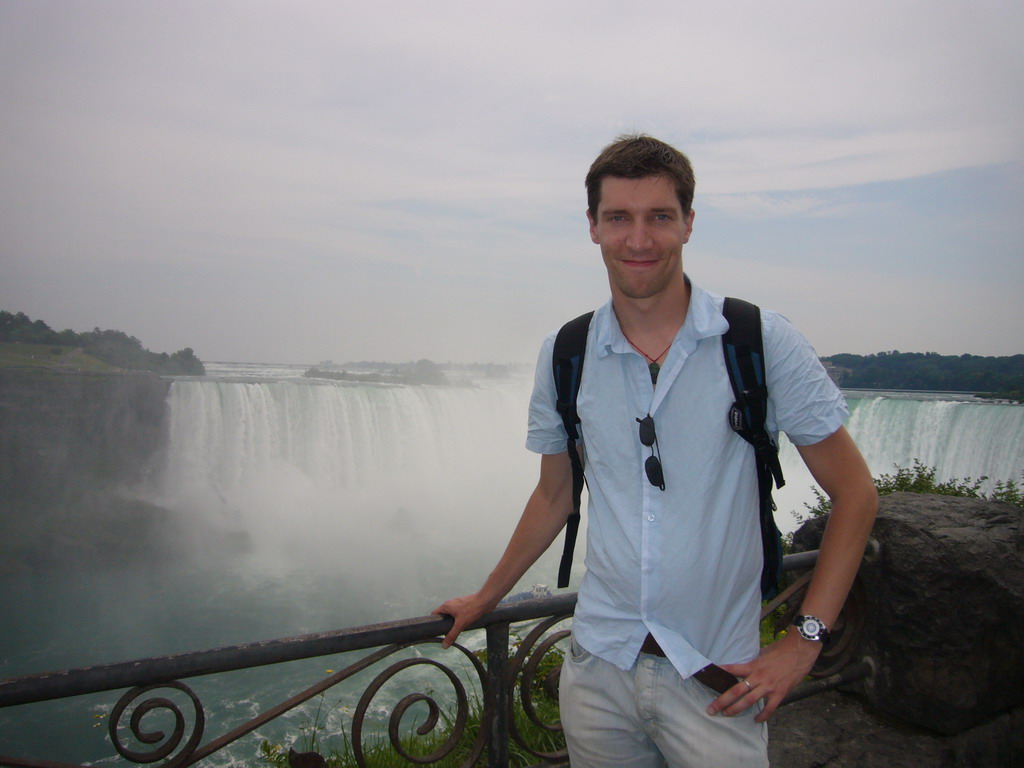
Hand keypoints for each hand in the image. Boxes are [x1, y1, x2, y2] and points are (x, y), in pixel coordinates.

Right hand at [432, 593, 492, 648]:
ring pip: (451, 615)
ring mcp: (458, 604)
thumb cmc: (472, 609)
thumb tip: (444, 645)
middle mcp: (450, 603)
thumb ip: (452, 635)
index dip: (434, 623)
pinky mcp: (465, 605)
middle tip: (447, 633)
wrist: (485, 601)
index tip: (436, 631)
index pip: (434, 614)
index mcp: (446, 606)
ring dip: (453, 622)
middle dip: (445, 624)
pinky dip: (460, 619)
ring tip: (457, 629)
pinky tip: (465, 624)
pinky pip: (459, 613)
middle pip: (443, 615)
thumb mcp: (460, 625)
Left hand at [706, 631, 821, 722]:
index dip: (719, 672)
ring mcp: (769, 686)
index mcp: (753, 665)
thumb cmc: (782, 649)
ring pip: (749, 701)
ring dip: (736, 709)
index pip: (732, 669)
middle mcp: (758, 677)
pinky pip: (769, 708)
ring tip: (726, 715)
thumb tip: (746, 666)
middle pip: (736, 691)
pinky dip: (762, 715)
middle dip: (722, 701)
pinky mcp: (780, 693)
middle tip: (711, 709)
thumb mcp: (764, 653)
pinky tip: (756, 720)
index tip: (707, 675)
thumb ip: (755, 661)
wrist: (800, 650)